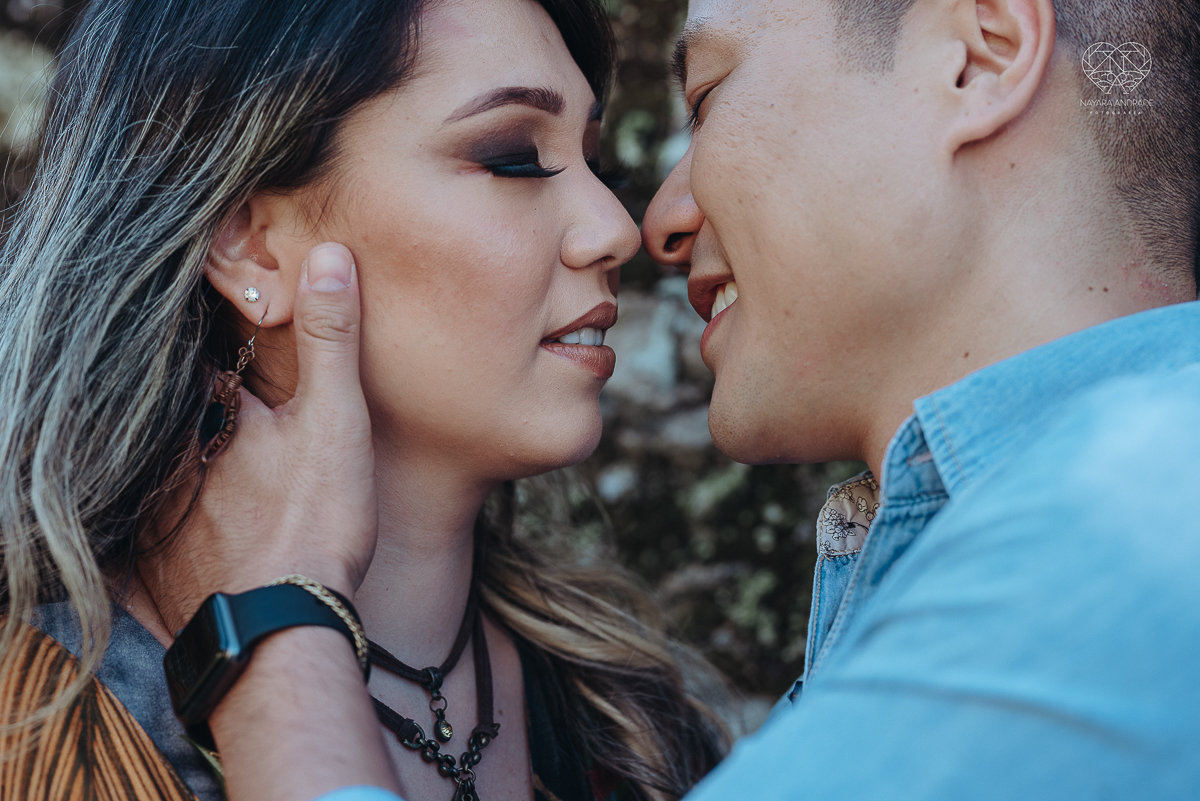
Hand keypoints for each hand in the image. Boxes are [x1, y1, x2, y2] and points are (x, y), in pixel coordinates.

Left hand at [141, 242, 376, 632]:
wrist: (284, 631)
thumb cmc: (314, 523)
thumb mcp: (336, 420)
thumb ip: (330, 338)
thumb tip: (327, 253)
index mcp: (208, 420)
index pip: (194, 362)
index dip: (205, 340)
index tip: (208, 319)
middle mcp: (168, 466)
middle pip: (165, 419)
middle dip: (182, 403)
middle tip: (203, 393)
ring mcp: (154, 523)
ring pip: (145, 477)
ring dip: (156, 462)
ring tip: (182, 454)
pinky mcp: (152, 576)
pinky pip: (125, 544)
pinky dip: (127, 532)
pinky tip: (131, 529)